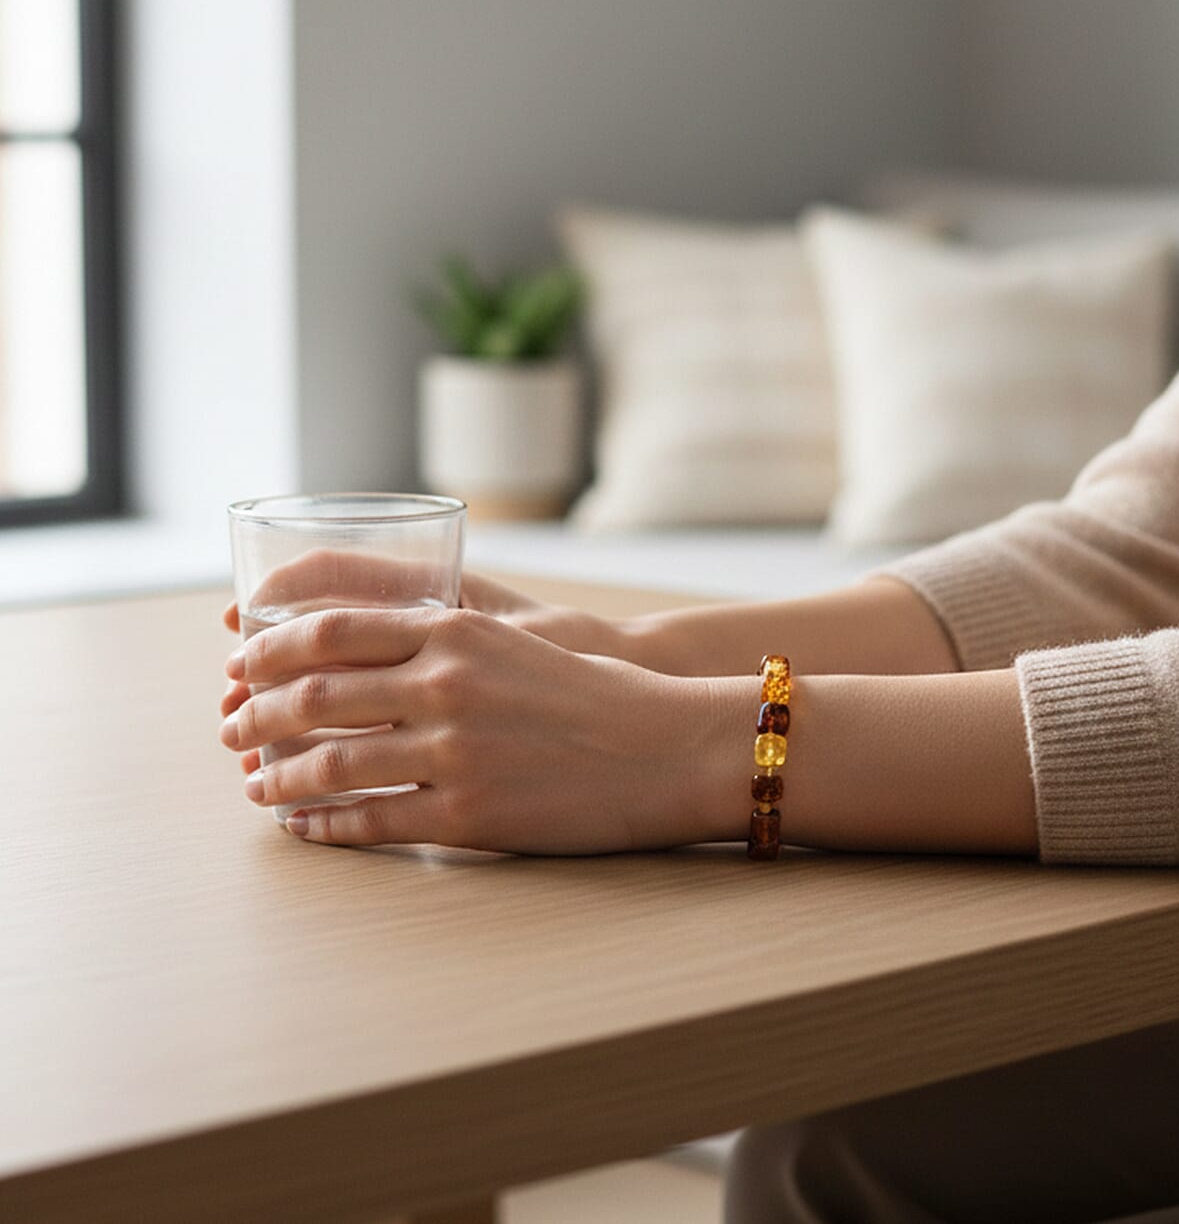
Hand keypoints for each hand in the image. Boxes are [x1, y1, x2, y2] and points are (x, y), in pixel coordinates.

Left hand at [219, 606, 722, 851]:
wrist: (667, 746)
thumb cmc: (602, 691)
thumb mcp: (517, 641)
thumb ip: (443, 643)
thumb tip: (362, 662)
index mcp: (455, 630)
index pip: (330, 630)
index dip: (269, 650)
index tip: (240, 666)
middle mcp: (444, 683)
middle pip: (313, 696)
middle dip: (256, 715)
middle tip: (232, 730)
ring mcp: (453, 751)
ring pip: (329, 763)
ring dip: (278, 777)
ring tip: (257, 785)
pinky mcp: (467, 814)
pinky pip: (371, 820)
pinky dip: (325, 825)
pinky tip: (306, 827)